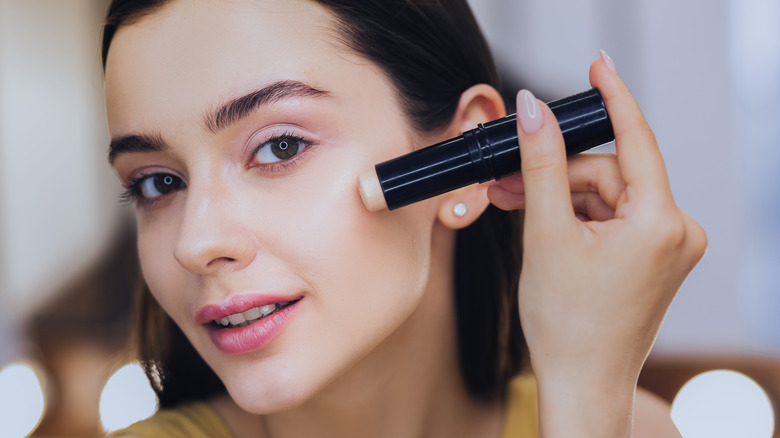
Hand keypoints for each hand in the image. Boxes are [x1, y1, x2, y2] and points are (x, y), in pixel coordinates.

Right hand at [487, 55, 705, 436]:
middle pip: (608, 173)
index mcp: (661, 223)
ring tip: (516, 208)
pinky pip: (612, 216)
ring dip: (560, 197)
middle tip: (507, 182)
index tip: (598, 64)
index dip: (613, 97)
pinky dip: (576, 216)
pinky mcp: (654, 256)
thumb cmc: (567, 322)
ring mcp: (668, 246)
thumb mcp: (546, 232)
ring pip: (605, 194)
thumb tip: (534, 110)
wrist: (580, 381)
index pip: (635, 140)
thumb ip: (541, 164)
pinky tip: (543, 225)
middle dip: (556, 175)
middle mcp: (677, 231)